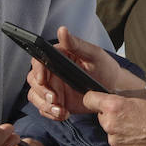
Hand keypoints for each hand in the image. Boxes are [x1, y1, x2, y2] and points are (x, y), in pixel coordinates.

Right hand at [25, 26, 139, 120]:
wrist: (112, 89)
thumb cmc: (103, 67)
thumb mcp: (93, 54)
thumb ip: (76, 44)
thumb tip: (62, 30)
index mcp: (57, 56)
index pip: (39, 61)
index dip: (37, 70)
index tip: (42, 79)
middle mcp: (51, 71)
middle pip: (34, 80)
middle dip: (42, 92)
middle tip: (55, 99)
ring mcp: (52, 87)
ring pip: (35, 96)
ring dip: (45, 105)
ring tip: (61, 110)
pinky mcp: (56, 102)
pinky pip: (45, 109)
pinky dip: (51, 114)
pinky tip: (64, 114)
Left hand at [82, 89, 145, 145]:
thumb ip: (126, 94)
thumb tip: (115, 94)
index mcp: (114, 107)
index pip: (89, 99)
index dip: (94, 98)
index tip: (97, 100)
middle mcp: (110, 126)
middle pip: (103, 118)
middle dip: (113, 117)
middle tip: (132, 117)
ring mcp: (115, 144)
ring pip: (112, 134)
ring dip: (121, 132)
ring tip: (140, 131)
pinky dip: (127, 145)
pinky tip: (141, 142)